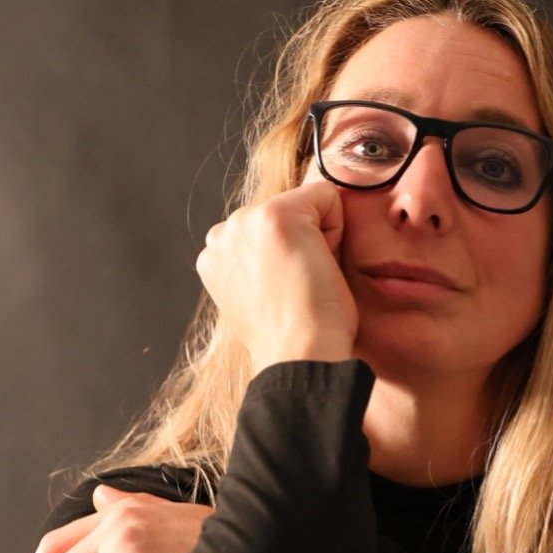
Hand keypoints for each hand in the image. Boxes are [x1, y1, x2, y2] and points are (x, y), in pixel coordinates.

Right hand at [197, 182, 357, 373]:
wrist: (300, 357)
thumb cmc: (296, 339)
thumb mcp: (264, 298)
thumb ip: (262, 267)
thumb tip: (285, 255)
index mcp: (215, 256)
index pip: (270, 231)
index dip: (294, 259)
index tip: (289, 294)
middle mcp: (223, 233)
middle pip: (289, 213)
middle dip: (305, 244)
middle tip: (300, 288)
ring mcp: (244, 222)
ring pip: (306, 206)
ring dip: (318, 238)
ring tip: (307, 279)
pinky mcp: (275, 216)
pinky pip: (326, 196)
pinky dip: (336, 228)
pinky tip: (319, 266)